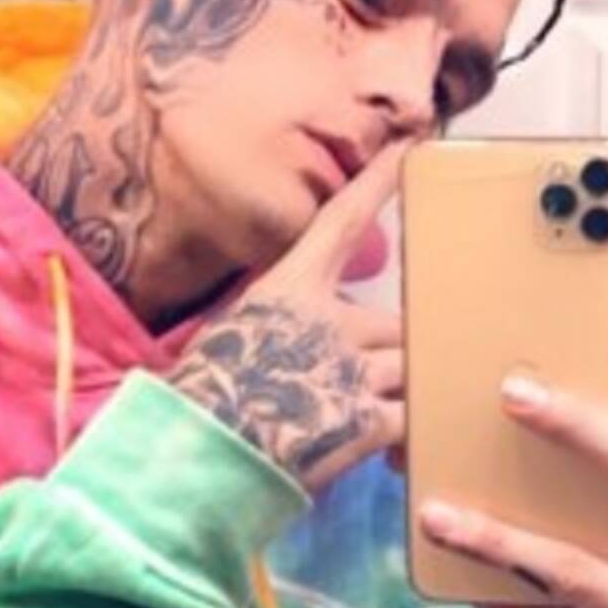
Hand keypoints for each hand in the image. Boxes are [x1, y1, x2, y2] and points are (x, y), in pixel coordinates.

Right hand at [168, 142, 404, 494]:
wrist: (193, 462)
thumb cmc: (200, 405)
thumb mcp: (232, 338)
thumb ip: (281, 325)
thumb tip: (303, 334)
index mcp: (287, 291)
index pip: (341, 224)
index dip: (377, 185)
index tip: (410, 146)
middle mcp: (328, 321)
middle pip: (398, 322)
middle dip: (399, 352)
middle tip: (385, 382)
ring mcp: (352, 369)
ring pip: (412, 367)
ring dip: (407, 394)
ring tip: (387, 428)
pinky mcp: (367, 421)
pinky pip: (413, 418)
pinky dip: (410, 439)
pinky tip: (393, 458)